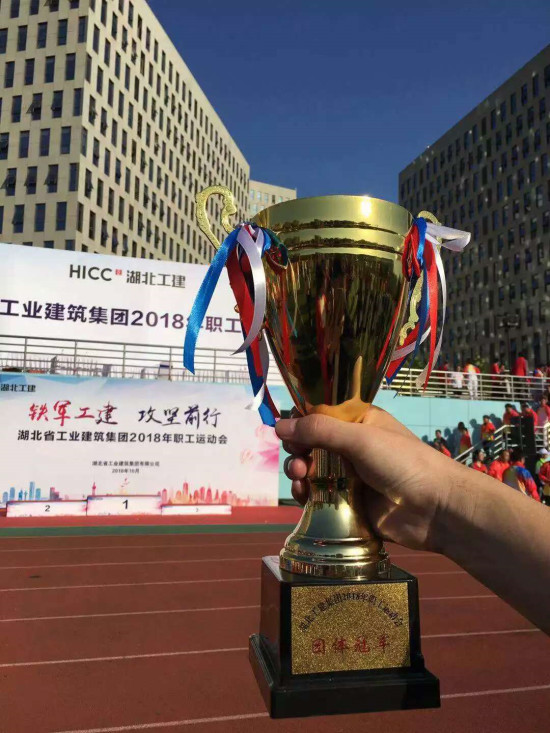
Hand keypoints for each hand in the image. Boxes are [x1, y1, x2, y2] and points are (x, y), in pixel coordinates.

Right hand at [276, 406, 471, 552]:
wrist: (436, 509)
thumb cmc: (403, 462)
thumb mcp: (359, 438)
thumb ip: (318, 430)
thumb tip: (278, 425)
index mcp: (358, 423)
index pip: (319, 417)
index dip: (299, 424)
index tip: (287, 434)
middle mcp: (352, 448)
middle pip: (310, 446)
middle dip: (297, 452)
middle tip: (298, 463)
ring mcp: (350, 478)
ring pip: (311, 473)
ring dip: (299, 474)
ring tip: (300, 480)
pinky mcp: (349, 505)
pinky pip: (319, 499)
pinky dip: (306, 497)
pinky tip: (303, 498)